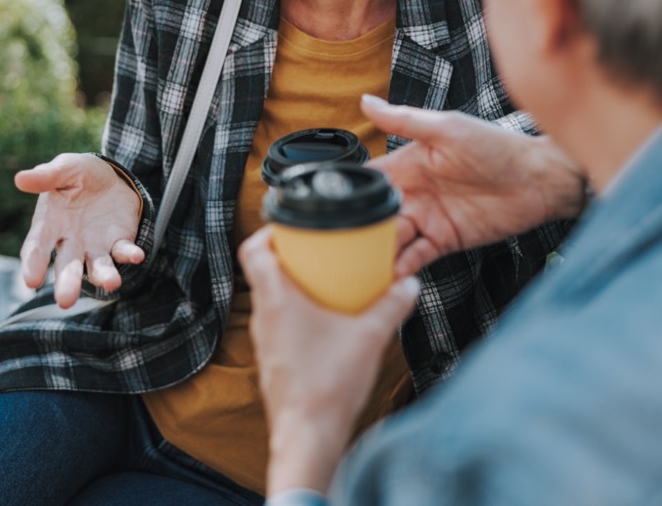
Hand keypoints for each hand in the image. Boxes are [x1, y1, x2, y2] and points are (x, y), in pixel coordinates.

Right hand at [14, 153, 143, 307]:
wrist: (111, 176)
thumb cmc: (79, 174)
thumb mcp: (65, 168)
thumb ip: (47, 176)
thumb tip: (20, 179)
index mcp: (50, 224)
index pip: (37, 246)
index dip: (33, 263)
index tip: (30, 281)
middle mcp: (71, 242)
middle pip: (67, 266)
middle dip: (67, 283)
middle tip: (65, 301)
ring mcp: (95, 246)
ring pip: (97, 267)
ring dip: (104, 276)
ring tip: (112, 283)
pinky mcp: (119, 241)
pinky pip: (124, 250)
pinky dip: (130, 254)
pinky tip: (136, 256)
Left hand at [239, 227, 419, 495]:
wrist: (308, 437)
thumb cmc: (328, 387)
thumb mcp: (371, 337)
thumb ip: (392, 306)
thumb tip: (409, 284)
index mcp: (276, 300)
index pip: (252, 250)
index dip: (268, 232)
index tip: (292, 225)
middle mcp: (264, 317)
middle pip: (265, 272)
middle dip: (292, 256)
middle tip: (321, 250)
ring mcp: (266, 341)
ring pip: (273, 299)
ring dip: (296, 286)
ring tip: (329, 282)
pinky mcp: (276, 361)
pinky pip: (282, 324)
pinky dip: (299, 313)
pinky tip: (329, 322)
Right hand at [362, 95, 586, 277]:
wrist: (536, 179)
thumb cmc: (496, 146)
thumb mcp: (446, 128)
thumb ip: (404, 120)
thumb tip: (365, 101)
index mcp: (408, 165)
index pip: (369, 180)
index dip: (350, 192)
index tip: (328, 206)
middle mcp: (413, 194)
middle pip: (374, 216)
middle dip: (359, 229)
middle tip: (343, 243)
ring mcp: (427, 219)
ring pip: (391, 240)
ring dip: (376, 251)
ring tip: (359, 264)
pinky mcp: (444, 241)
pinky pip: (416, 257)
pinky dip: (402, 267)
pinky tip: (391, 273)